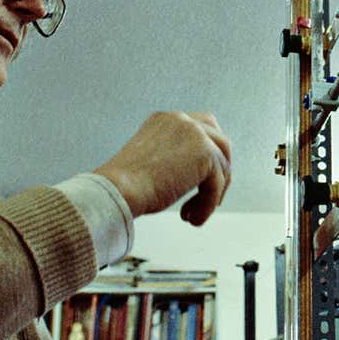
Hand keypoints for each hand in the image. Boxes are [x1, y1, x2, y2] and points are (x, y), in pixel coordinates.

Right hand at [93, 111, 230, 224]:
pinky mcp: (205, 153)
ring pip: (221, 166)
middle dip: (220, 170)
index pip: (202, 127)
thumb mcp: (152, 163)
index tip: (201, 181)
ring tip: (193, 215)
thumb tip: (199, 174)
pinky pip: (217, 184)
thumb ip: (175, 159)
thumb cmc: (126, 186)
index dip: (208, 154)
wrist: (117, 190)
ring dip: (212, 194)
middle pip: (220, 140)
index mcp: (166, 119)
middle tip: (210, 197)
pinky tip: (192, 220)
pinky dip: (207, 205)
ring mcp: (196, 134)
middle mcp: (182, 120)